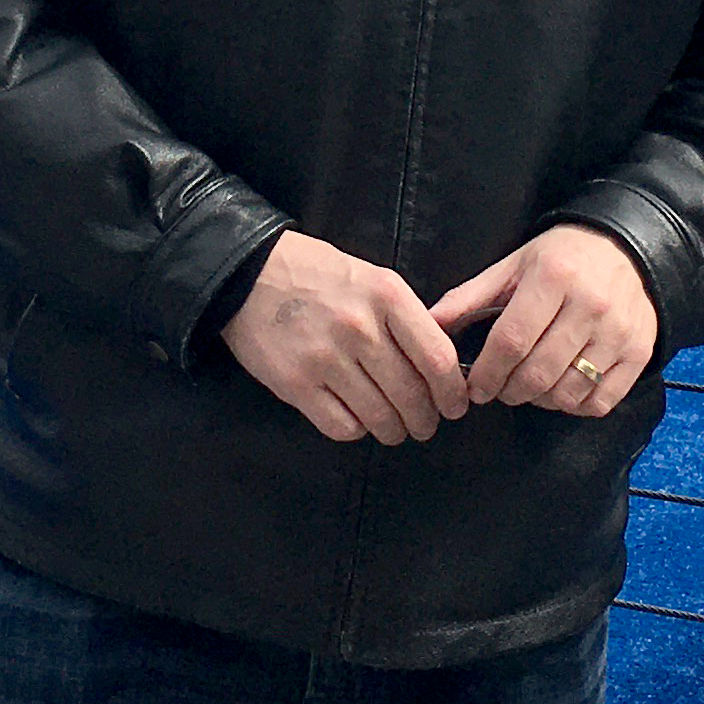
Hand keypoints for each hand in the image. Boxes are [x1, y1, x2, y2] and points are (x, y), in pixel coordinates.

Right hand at [223, 230, 471, 445]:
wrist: (249, 272)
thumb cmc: (317, 274)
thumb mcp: (371, 277)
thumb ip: (405, 317)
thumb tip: (440, 365)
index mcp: (387, 295)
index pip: (438, 358)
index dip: (453, 393)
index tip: (455, 405)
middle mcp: (360, 328)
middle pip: (412, 395)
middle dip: (425, 420)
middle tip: (424, 424)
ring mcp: (326, 358)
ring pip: (381, 417)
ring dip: (394, 431)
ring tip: (394, 428)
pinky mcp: (296, 384)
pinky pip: (343, 426)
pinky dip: (357, 431)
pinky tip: (357, 420)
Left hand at [433, 225, 657, 419]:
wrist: (628, 249)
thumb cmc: (562, 258)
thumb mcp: (514, 265)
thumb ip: (470, 297)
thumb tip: (428, 324)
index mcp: (554, 277)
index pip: (511, 340)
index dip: (486, 372)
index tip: (474, 387)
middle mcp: (590, 305)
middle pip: (538, 372)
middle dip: (509, 391)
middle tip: (499, 389)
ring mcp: (619, 331)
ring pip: (568, 391)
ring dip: (539, 400)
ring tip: (529, 387)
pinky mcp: (639, 352)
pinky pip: (601, 400)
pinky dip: (575, 406)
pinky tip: (561, 391)